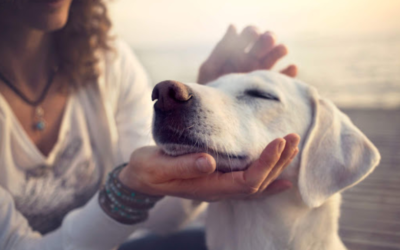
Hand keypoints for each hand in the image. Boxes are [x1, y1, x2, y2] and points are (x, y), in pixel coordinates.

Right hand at [119, 134, 299, 201]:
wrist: (141, 178)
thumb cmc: (148, 170)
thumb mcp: (158, 166)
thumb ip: (183, 166)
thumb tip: (209, 161)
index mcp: (208, 187)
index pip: (246, 181)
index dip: (265, 163)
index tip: (278, 141)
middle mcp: (219, 190)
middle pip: (258, 182)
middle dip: (278, 161)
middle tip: (293, 137)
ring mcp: (220, 187)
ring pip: (257, 183)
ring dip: (277, 166)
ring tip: (292, 147)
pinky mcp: (219, 179)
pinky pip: (249, 184)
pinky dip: (269, 180)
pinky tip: (283, 178)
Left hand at [198, 25, 297, 84]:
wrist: (215, 115)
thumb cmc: (209, 91)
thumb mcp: (210, 69)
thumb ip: (221, 49)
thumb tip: (233, 26)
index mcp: (237, 52)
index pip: (249, 35)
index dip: (252, 32)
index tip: (253, 35)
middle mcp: (251, 60)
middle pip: (264, 43)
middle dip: (267, 38)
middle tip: (268, 40)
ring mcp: (261, 73)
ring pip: (275, 56)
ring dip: (280, 50)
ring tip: (282, 49)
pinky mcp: (269, 88)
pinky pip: (283, 79)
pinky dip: (289, 72)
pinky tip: (292, 68)